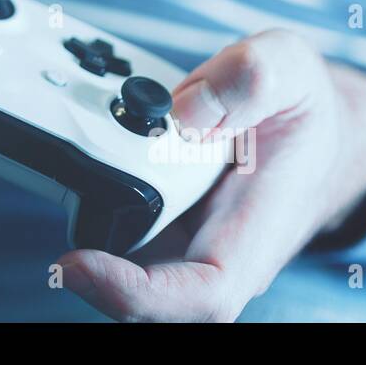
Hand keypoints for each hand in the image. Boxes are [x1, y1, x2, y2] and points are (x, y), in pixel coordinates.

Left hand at [59, 29, 365, 321]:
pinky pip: (120, 230)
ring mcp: (185, 244)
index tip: (80, 265)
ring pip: (126, 265)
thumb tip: (186, 114)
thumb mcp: (289, 68)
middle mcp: (215, 251)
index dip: (137, 293)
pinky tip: (82, 156)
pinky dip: (95, 199)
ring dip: (90, 226)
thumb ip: (248, 79)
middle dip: (96, 272)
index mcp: (255, 231)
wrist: (304, 125)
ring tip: (72, 162)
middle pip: (149, 296)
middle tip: (61, 217)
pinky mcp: (161, 226)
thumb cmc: (301, 110)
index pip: (203, 293)